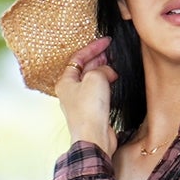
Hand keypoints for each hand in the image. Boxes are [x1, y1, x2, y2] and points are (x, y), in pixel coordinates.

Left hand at [54, 37, 117, 155]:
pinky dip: (106, 84)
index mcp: (65, 82)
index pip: (78, 57)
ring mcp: (80, 102)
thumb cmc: (89, 111)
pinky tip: (114, 81)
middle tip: (111, 52)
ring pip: (92, 80)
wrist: (94, 138)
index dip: (93, 47)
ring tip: (114, 66)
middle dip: (98, 58)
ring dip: (103, 71)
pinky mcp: (91, 111)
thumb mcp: (96, 78)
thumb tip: (108, 71)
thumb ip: (101, 68)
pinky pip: (98, 92)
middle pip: (84, 68)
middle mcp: (70, 91)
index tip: (106, 41)